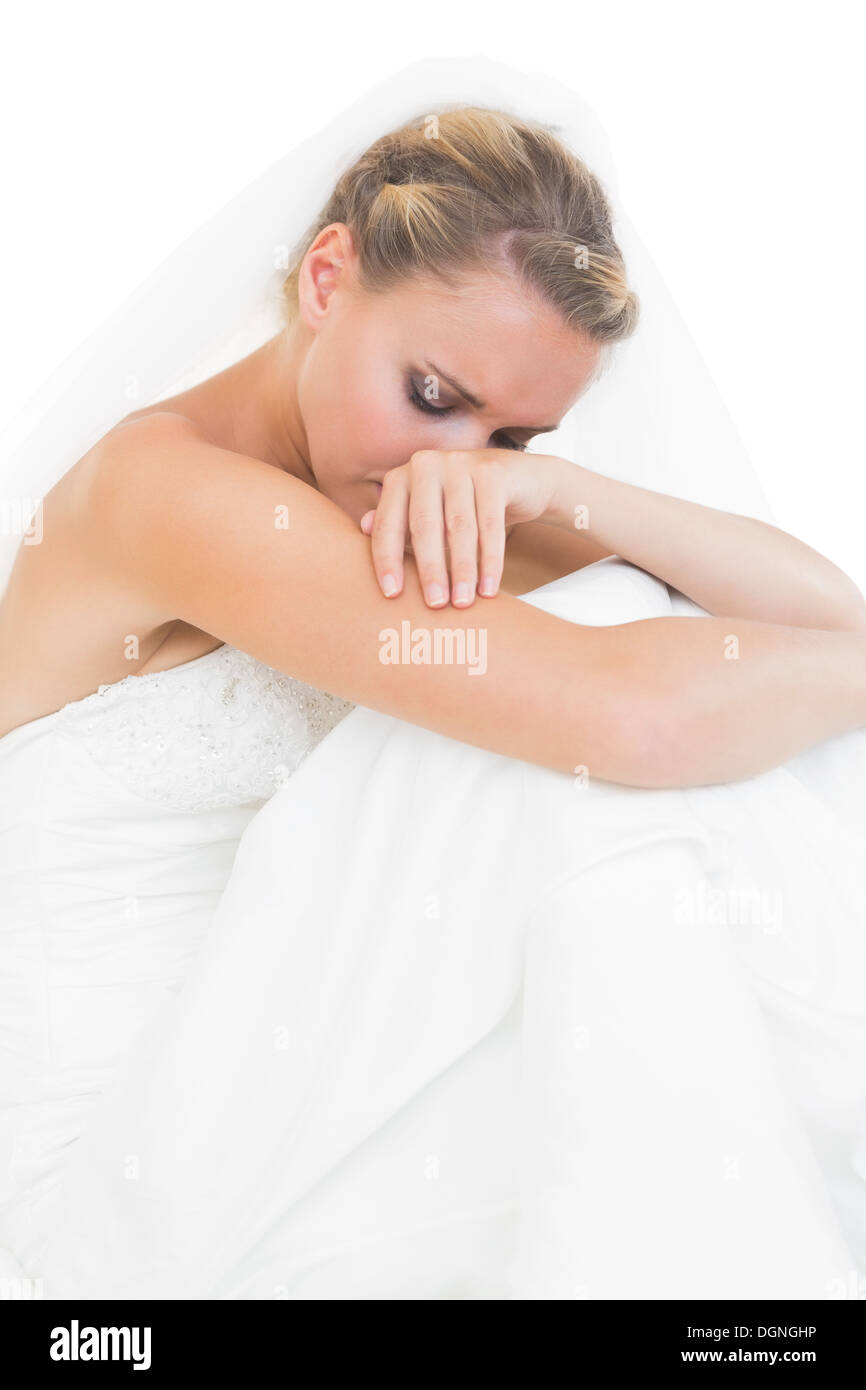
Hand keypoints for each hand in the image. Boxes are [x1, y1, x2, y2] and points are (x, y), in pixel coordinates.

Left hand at [360, 448, 563, 607]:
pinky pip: (490, 524)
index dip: (387, 560)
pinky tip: (489, 588)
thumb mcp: (427, 514)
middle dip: (430, 569)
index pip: (388, 523)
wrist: (517, 481)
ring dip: (462, 570)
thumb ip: (398, 523)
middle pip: (424, 525)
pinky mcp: (492, 473)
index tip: (392, 595)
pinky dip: (491, 560)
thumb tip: (363, 528)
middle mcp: (426, 464)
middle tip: (435, 604)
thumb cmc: (462, 505)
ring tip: (462, 602)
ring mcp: (460, 463)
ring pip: (459, 527)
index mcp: (401, 478)